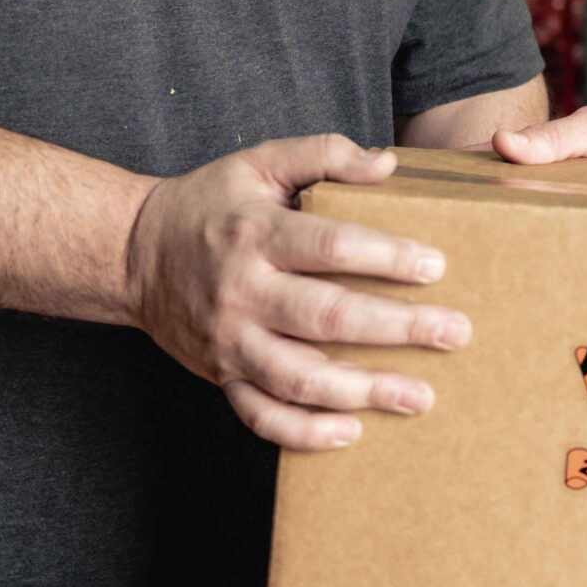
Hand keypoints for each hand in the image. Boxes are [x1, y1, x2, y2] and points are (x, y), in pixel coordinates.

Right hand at [125, 136, 471, 451]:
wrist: (132, 254)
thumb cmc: (210, 204)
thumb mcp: (259, 162)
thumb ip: (323, 153)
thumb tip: (388, 165)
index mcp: (257, 235)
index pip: (329, 247)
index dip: (385, 256)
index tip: (435, 265)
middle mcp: (244, 292)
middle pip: (327, 317)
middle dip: (397, 327)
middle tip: (454, 332)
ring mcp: (231, 342)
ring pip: (300, 378)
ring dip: (363, 391)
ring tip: (421, 396)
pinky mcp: (221, 376)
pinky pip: (262, 416)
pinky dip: (305, 433)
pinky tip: (353, 432)